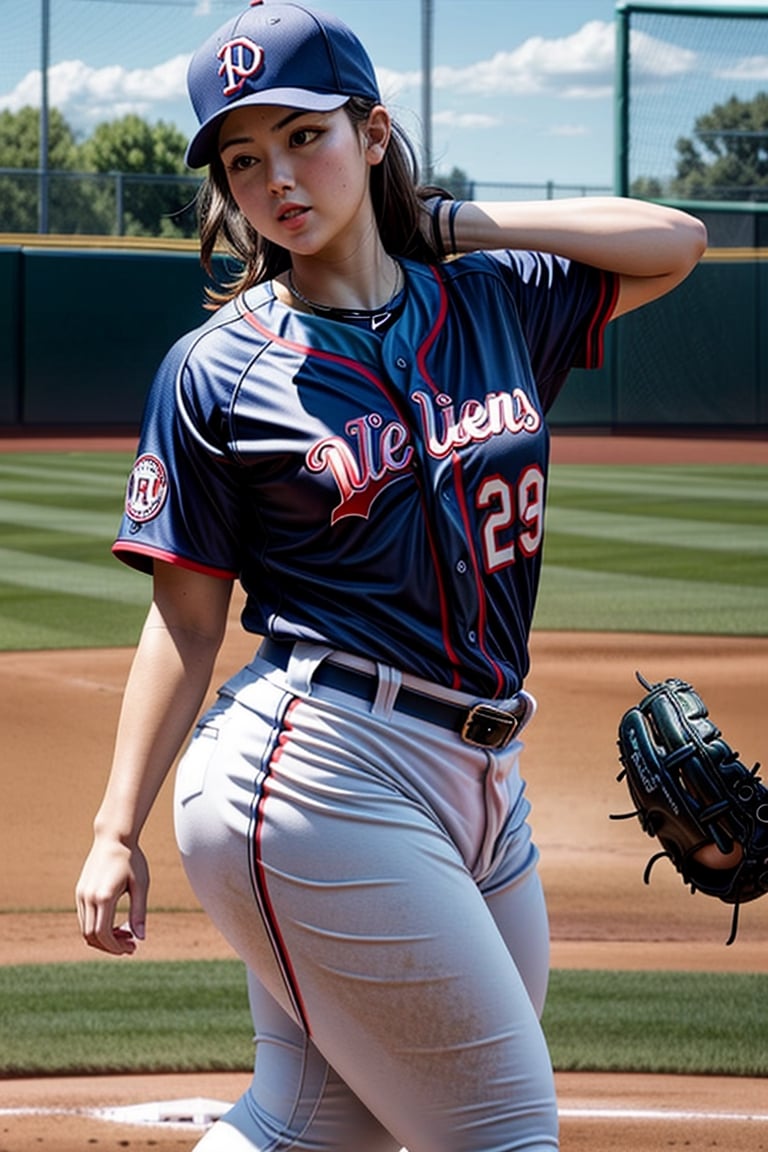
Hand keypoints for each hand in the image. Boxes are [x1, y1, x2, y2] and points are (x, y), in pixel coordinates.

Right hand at [75, 836, 148, 954]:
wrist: (113, 837)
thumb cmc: (131, 859)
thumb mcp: (141, 885)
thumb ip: (139, 912)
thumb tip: (141, 938)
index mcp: (103, 897)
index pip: (103, 934)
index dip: (115, 947)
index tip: (131, 948)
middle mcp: (88, 897)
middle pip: (91, 936)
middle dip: (110, 945)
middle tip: (131, 945)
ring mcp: (81, 895)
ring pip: (85, 929)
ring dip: (103, 937)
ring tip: (124, 934)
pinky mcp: (80, 892)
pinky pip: (84, 918)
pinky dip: (97, 927)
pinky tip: (114, 923)